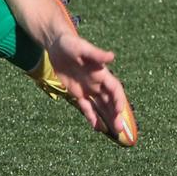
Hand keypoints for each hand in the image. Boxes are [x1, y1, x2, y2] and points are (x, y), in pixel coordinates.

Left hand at [46, 28, 136, 146]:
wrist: (56, 45)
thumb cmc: (70, 43)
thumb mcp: (82, 47)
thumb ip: (96, 54)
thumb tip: (112, 56)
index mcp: (101, 73)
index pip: (114, 88)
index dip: (119, 99)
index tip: (120, 111)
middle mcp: (97, 83)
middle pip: (110, 101)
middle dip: (116, 114)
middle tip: (120, 129)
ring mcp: (88, 88)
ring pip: (101, 106)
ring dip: (108, 117)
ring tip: (115, 131)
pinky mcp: (77, 92)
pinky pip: (87, 107)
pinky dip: (92, 116)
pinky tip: (98, 128)